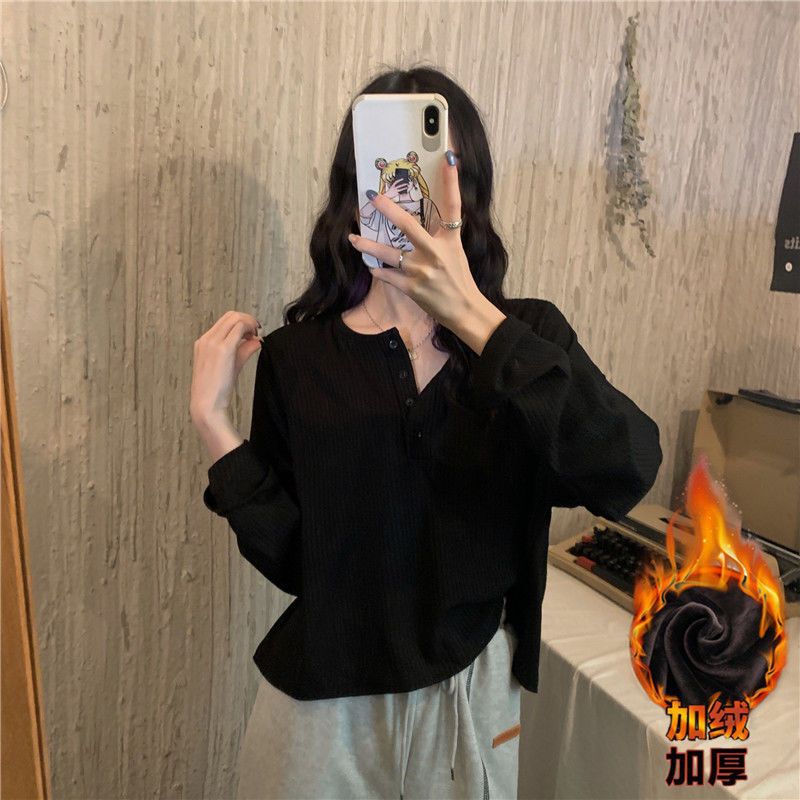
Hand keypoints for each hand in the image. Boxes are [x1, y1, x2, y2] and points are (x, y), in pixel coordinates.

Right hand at [190, 310, 260, 429]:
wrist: (207, 405)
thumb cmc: (216, 390)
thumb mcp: (230, 366)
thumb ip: (243, 350)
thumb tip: (257, 341)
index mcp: (203, 342)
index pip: (224, 321)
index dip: (242, 322)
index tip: (252, 332)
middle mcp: (206, 339)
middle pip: (230, 315)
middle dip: (247, 319)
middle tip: (257, 330)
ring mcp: (213, 343)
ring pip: (235, 318)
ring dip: (250, 322)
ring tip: (256, 335)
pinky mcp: (223, 349)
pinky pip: (239, 329)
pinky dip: (250, 329)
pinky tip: (255, 339)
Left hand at [346, 150, 482, 331]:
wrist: (464, 311)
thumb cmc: (459, 280)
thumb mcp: (455, 253)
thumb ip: (439, 236)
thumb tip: (425, 218)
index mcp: (450, 241)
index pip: (452, 205)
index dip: (451, 181)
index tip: (448, 158)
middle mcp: (435, 252)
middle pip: (408, 225)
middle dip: (388, 210)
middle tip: (372, 197)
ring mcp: (422, 271)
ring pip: (388, 253)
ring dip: (368, 245)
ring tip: (353, 238)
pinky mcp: (412, 288)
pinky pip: (387, 276)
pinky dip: (378, 270)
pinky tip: (371, 266)